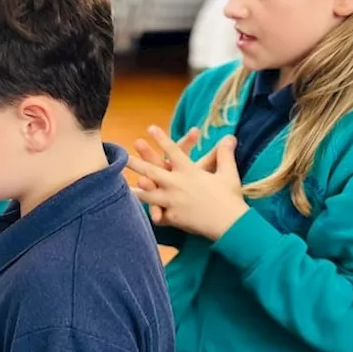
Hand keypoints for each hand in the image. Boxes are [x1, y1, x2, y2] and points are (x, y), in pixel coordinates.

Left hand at [128, 127, 248, 240]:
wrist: (230, 224)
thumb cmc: (230, 198)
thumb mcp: (228, 173)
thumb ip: (224, 154)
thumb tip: (230, 136)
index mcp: (190, 172)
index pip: (174, 151)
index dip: (161, 138)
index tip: (150, 128)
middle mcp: (177, 184)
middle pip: (153, 171)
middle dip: (137, 163)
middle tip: (124, 156)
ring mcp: (172, 201)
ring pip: (148, 194)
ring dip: (136, 189)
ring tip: (122, 186)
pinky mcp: (173, 217)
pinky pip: (157, 214)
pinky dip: (148, 212)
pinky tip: (136, 212)